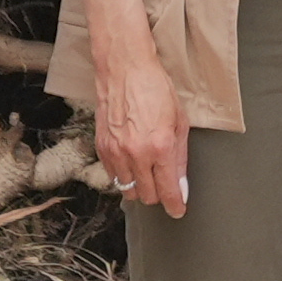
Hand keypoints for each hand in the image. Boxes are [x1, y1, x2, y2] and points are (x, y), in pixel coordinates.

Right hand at [90, 16, 192, 215]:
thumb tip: (180, 186)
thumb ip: (180, 158)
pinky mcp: (101, 147)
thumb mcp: (179, 122)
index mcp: (160, 147)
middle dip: (158, 194)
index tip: (178, 210)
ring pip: (127, 190)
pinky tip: (131, 161)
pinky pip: (112, 176)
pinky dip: (123, 175)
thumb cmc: (155, 90)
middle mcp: (136, 153)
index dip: (174, 205)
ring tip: (146, 170)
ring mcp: (116, 152)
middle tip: (163, 183)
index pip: (167, 191)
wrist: (125, 70)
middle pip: (146, 196)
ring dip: (139, 186)